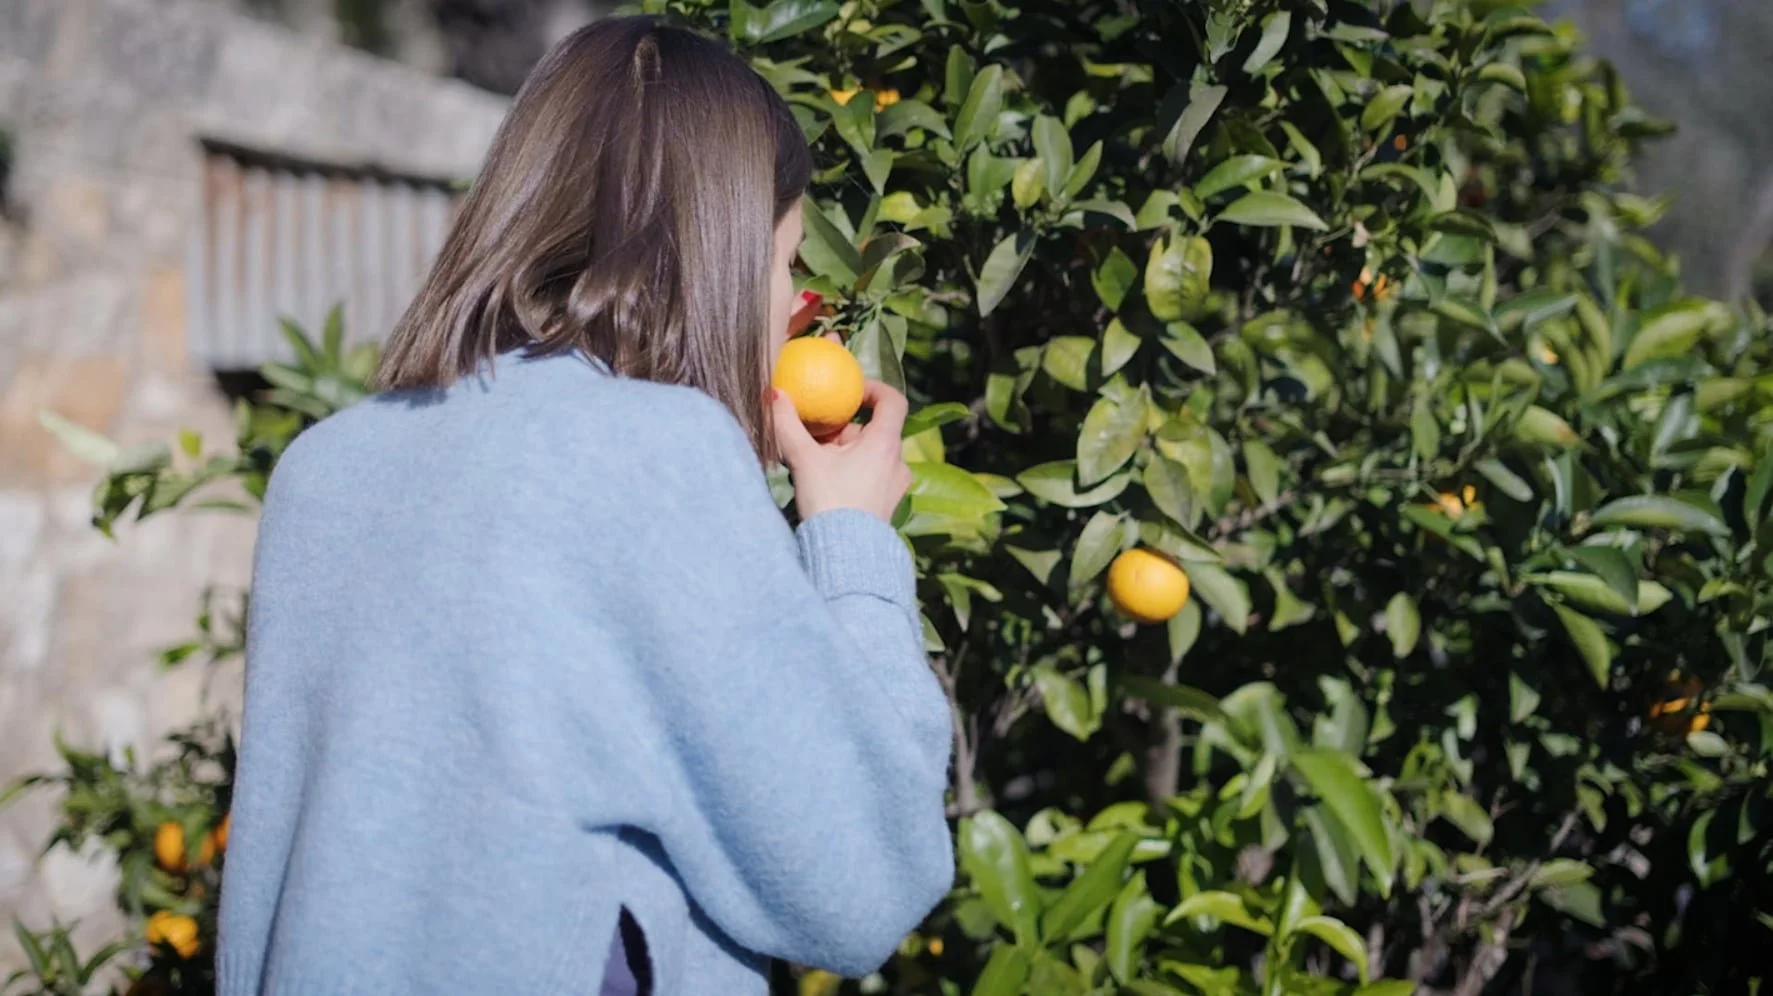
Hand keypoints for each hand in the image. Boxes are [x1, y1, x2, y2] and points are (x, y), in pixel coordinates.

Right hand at [769, 378, 911, 522]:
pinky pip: (870, 477)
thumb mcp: (804, 460)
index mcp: (885, 444)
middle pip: (873, 431)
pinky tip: (826, 485)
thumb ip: (788, 424)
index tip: (851, 392)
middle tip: (815, 437)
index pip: (893, 401)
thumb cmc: (830, 503)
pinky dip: (851, 473)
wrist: (843, 557)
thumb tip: (774, 394)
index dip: (874, 389)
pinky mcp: (886, 505)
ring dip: (844, 454)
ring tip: (814, 464)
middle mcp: (897, 462)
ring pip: (869, 456)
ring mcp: (894, 486)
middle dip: (844, 430)